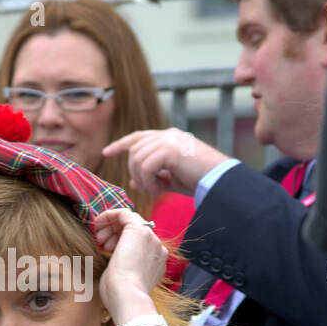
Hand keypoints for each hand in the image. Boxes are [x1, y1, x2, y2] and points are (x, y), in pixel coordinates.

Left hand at [93, 209, 165, 318]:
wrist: (127, 297)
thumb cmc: (120, 296)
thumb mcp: (123, 279)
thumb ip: (123, 266)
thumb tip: (114, 261)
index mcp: (156, 261)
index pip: (139, 241)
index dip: (119, 240)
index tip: (105, 247)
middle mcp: (157, 248)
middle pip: (135, 229)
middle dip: (114, 232)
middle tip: (100, 242)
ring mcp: (151, 238)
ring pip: (130, 221)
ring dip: (111, 226)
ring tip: (98, 239)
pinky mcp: (140, 230)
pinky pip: (124, 213)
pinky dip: (109, 215)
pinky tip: (97, 223)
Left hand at [104, 128, 229, 195]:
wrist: (219, 180)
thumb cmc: (199, 180)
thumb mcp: (171, 179)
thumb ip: (152, 177)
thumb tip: (132, 181)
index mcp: (169, 137)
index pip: (139, 137)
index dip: (121, 144)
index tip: (106, 152)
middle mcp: (168, 135)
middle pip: (135, 150)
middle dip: (134, 171)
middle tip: (147, 188)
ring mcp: (169, 140)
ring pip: (138, 158)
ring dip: (142, 178)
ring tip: (155, 190)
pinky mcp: (170, 149)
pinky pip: (146, 167)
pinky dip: (148, 182)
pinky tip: (158, 190)